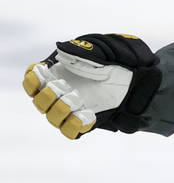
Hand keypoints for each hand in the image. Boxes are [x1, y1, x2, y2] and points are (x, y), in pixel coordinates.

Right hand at [23, 34, 160, 138]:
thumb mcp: (99, 54)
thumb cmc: (113, 64)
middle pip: (39, 102)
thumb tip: (61, 51)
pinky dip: (73, 125)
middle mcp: (59, 95)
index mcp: (55, 78)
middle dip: (47, 96)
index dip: (31, 80)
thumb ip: (81, 53)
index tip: (42, 73)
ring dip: (58, 110)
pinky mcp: (84, 121)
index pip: (31, 82)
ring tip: (74, 100)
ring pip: (52, 118)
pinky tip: (85, 115)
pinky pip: (71, 131)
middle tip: (63, 88)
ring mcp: (71, 110)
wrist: (134, 79)